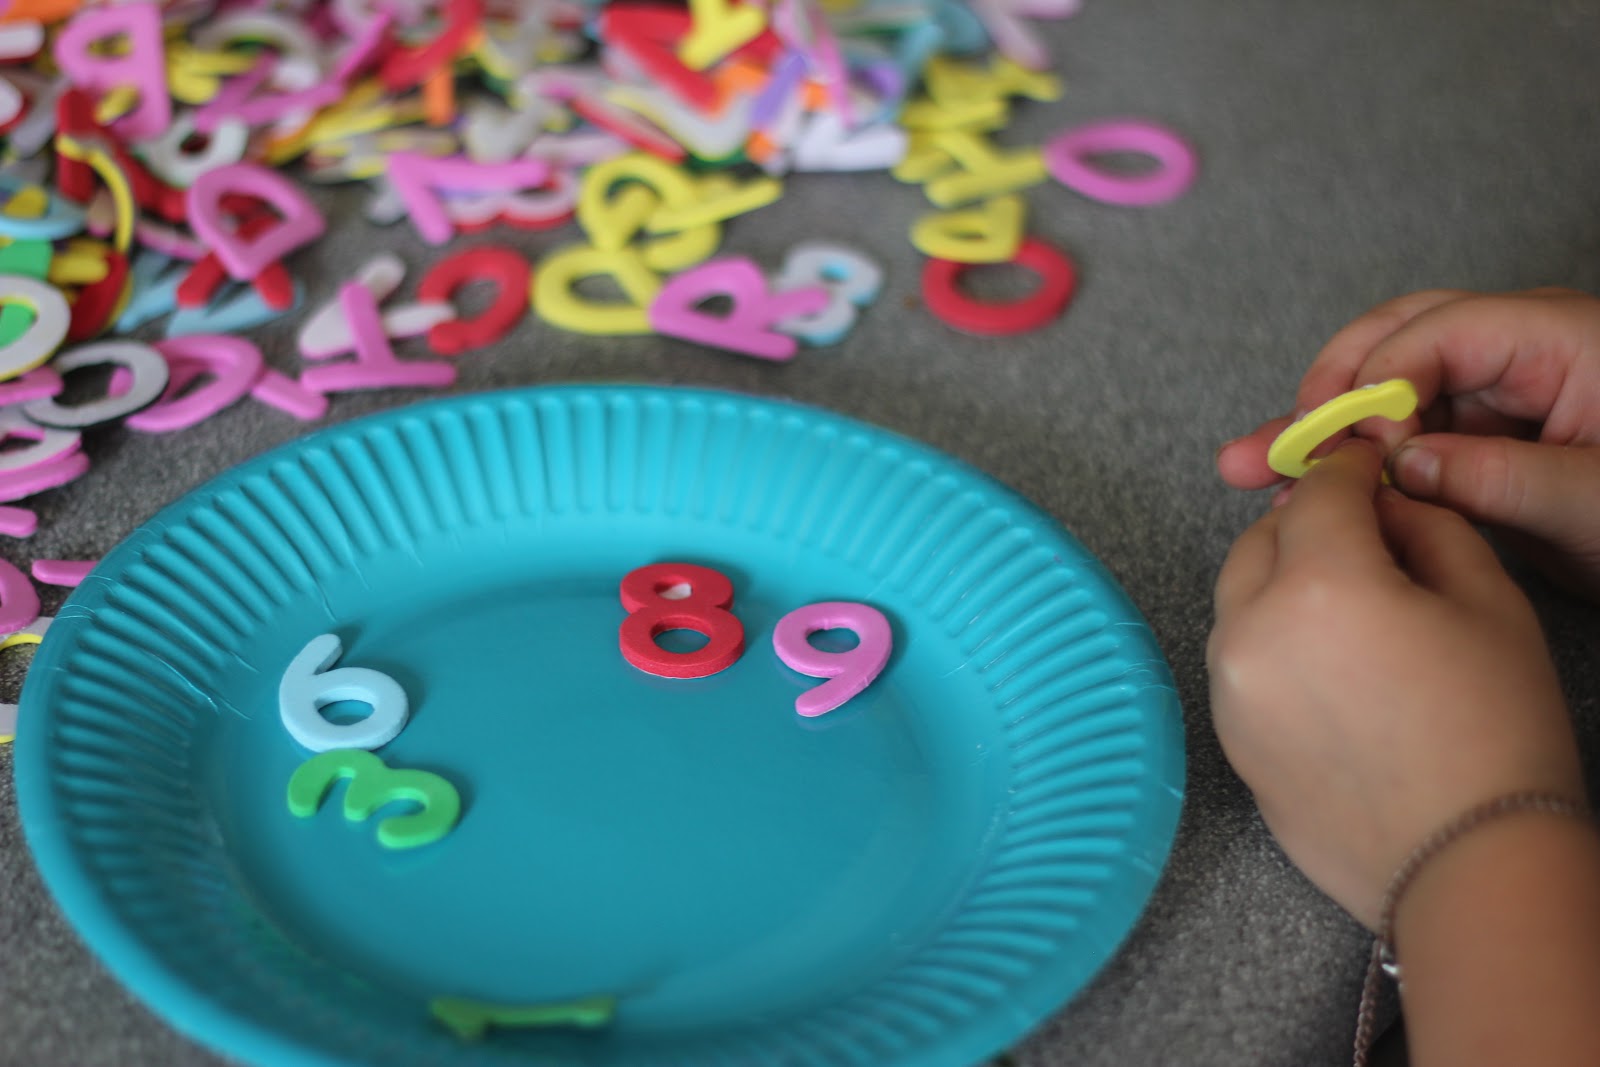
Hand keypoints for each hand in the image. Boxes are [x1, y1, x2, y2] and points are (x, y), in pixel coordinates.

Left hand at [1207, 440, 1584, 927]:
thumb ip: (1425, 528)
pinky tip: (1328, 664)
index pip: (1318, 491)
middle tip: (1364, 534)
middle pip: (1261, 538)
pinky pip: (1238, 655)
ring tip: (1352, 606)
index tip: (1367, 463)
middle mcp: (1252, 630)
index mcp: (1319, 587)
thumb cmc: (1495, 735)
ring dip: (1282, 579)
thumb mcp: (1488, 602)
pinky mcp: (1226, 734)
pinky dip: (1270, 637)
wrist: (1464, 863)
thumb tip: (1383, 503)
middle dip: (1306, 522)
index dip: (1348, 467)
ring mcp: (1228, 688)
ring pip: (1239, 596)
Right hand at [1216, 289, 1599, 596]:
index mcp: (1557, 337)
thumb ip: (1498, 477)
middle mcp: (1517, 352)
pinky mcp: (1484, 441)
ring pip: (1387, 390)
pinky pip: (1405, 437)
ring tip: (1251, 468)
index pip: (1437, 333)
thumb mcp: (1598, 502)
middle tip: (1275, 445)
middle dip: (1325, 392)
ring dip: (1320, 429)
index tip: (1350, 450)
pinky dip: (1353, 462)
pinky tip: (1302, 490)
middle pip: (1395, 341)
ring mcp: (1497, 395)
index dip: (1379, 386)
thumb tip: (1397, 466)